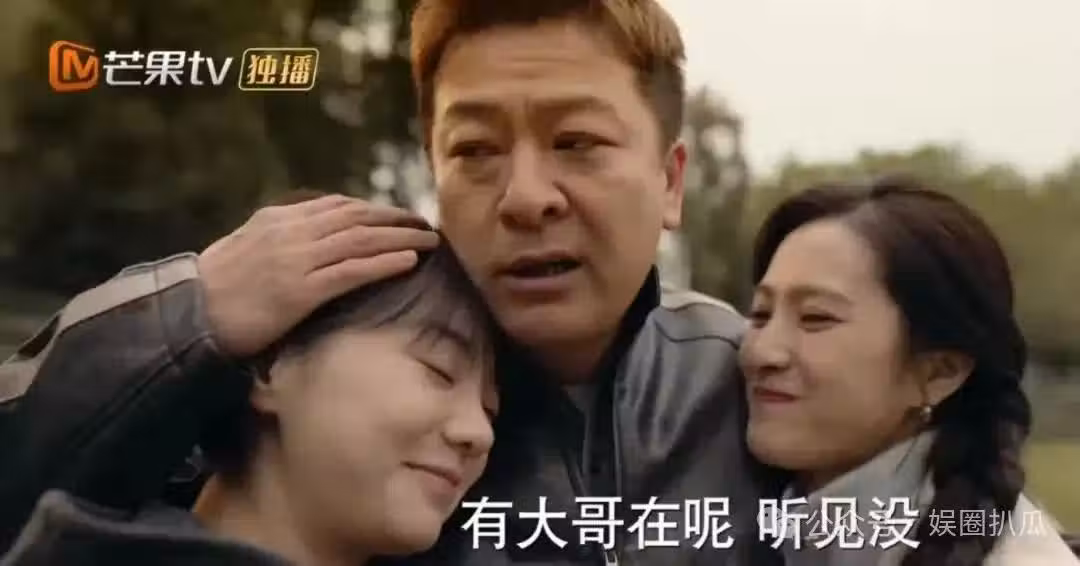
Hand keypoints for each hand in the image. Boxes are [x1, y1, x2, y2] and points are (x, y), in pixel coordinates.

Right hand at [197, 194, 438, 357]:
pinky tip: (409, 261)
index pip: (337, 206)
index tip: (397, 215)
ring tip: (430, 240)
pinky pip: (352, 271)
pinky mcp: (301, 290)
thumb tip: (306, 234)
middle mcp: (292, 232)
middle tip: (423, 223)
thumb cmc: (214, 289)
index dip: (372, 209)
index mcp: (278, 219)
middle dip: (394, 218)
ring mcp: (298, 260)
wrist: (187, 313)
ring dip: (401, 237)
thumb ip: (277, 236)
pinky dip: (384, 263)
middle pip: (357, 217)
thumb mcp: (244, 247)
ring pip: (361, 240)